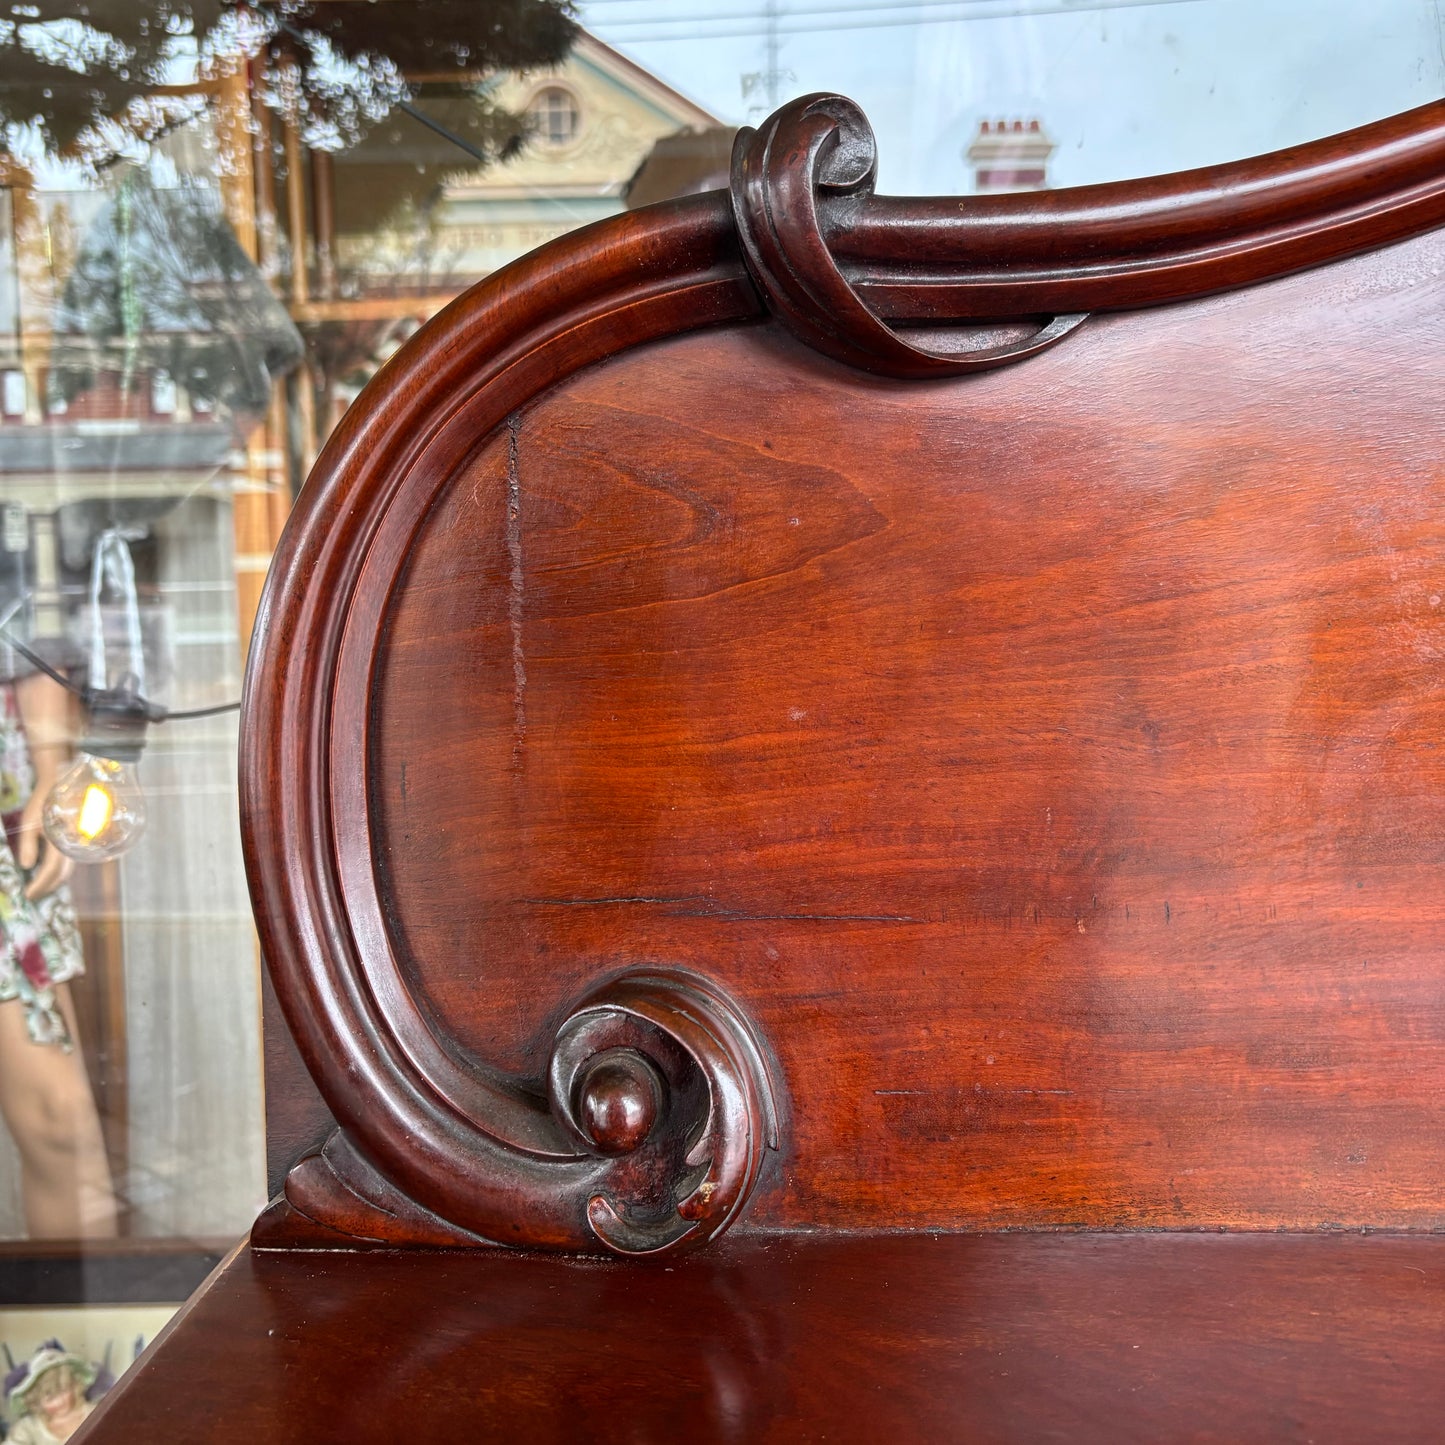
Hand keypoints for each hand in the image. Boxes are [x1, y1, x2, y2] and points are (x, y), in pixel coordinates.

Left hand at [17, 785, 71, 899]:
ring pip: (68, 870)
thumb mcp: (29, 823)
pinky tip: (47, 874)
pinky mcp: (75, 842)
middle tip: (31, 895)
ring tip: (37, 887)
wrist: (61, 787)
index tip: (27, 894)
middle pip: (63, 874)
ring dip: (53, 881)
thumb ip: (28, 845)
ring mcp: (76, 844)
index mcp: (60, 839)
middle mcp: (72, 844)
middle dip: (47, 887)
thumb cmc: (43, 803)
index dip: (40, 884)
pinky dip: (58, 872)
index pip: (51, 869)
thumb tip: (26, 867)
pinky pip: (69, 862)